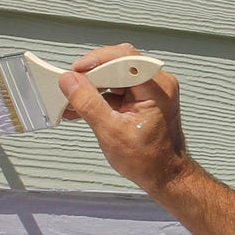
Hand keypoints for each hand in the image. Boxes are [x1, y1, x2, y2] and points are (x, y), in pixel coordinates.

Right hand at [60, 43, 193, 192]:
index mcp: (156, 87)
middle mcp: (157, 83)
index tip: (75, 72)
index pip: (123, 58)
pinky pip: (118, 88)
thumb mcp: (111, 131)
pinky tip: (84, 107)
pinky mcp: (144, 98)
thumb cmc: (148, 160)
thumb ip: (88, 103)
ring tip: (74, 101)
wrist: (164, 176)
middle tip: (72, 87)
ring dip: (93, 87)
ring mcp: (151, 90)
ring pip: (115, 75)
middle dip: (92, 76)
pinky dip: (101, 96)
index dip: (96, 62)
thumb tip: (70, 81)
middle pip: (118, 63)